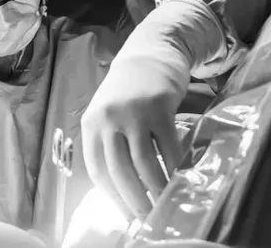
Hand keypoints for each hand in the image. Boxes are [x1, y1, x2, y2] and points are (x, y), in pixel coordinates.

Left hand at [81, 61, 184, 219]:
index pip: (97, 170)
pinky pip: (168, 147)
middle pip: (119, 171)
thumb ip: (109, 144)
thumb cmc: (128, 91)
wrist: (149, 53)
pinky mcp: (159, 107)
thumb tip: (122, 190)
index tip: (126, 215)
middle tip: (148, 217)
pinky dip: (174, 167)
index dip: (112, 197)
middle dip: (135, 200)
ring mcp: (133, 113)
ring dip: (156, 189)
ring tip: (165, 204)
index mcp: (91, 124)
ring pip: (144, 163)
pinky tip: (179, 178)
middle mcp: (108, 119)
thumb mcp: (107, 114)